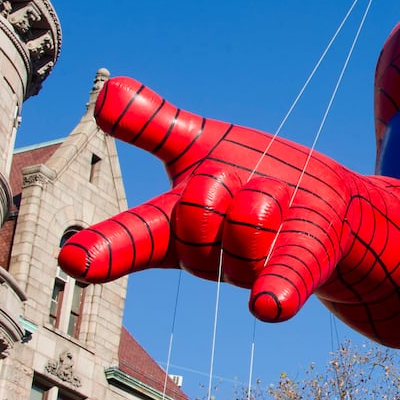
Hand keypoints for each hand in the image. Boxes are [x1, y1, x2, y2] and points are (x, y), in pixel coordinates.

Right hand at [58, 77, 354, 321]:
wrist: (328, 204)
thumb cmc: (251, 174)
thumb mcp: (201, 143)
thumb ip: (154, 122)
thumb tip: (106, 91)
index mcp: (178, 220)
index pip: (134, 232)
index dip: (105, 246)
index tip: (72, 259)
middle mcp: (209, 253)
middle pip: (196, 214)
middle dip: (213, 190)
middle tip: (233, 183)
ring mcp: (253, 265)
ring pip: (243, 227)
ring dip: (261, 202)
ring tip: (275, 200)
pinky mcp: (299, 268)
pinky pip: (282, 279)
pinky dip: (276, 292)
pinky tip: (267, 308)